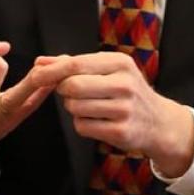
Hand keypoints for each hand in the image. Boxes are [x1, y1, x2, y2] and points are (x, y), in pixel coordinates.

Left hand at [42, 51, 193, 174]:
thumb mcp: (107, 70)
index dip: (51, 71)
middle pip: (72, 86)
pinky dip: (82, 124)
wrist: (157, 121)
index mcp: (120, 63)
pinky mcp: (121, 132)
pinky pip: (82, 126)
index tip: (36, 75)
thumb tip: (40, 62)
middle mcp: (125, 85)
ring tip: (90, 106)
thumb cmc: (124, 91)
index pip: (76, 65)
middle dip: (64, 91)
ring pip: (75, 108)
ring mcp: (124, 109)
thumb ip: (72, 64)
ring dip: (74, 108)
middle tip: (73, 92)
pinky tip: (98, 121)